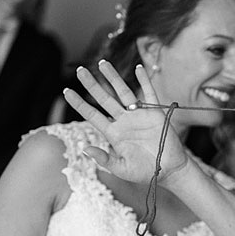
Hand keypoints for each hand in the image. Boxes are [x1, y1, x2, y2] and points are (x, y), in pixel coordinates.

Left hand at [63, 62, 189, 185]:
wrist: (168, 171)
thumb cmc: (144, 172)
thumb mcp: (121, 169)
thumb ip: (104, 159)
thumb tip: (85, 149)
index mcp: (113, 134)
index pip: (92, 115)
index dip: (79, 104)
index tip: (66, 91)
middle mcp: (123, 121)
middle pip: (104, 99)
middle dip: (92, 84)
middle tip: (80, 70)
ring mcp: (138, 116)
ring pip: (123, 92)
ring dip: (113, 77)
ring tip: (103, 63)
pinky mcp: (155, 114)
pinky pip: (149, 94)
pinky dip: (144, 81)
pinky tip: (139, 68)